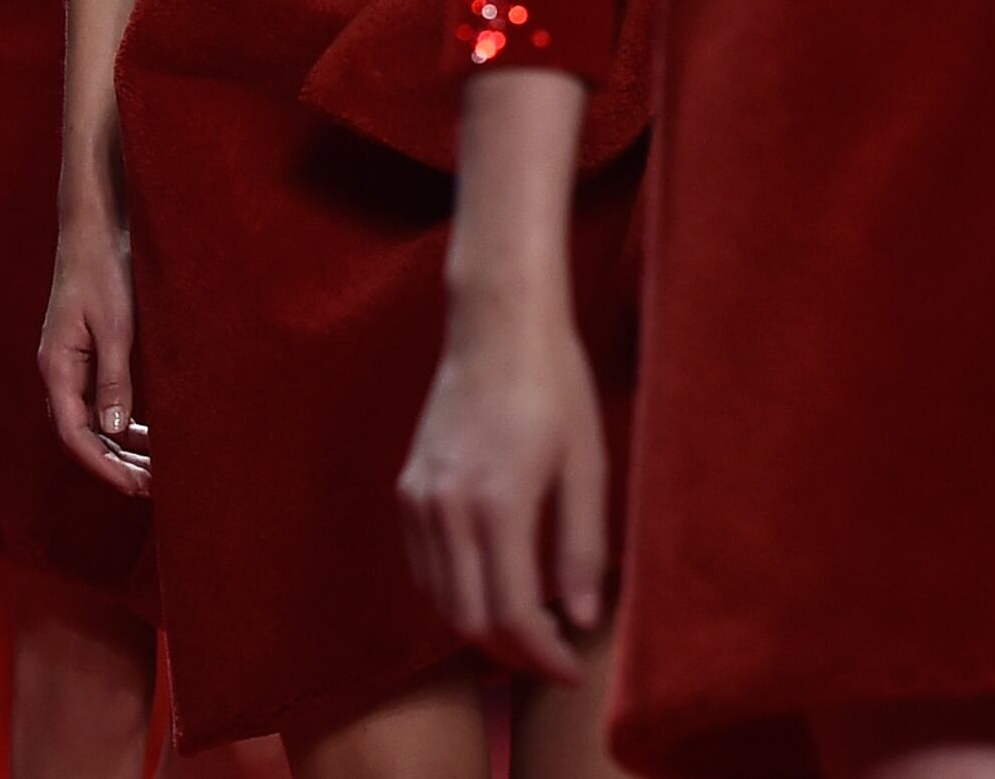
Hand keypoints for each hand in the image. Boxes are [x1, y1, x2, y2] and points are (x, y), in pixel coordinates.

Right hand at [38, 210, 147, 496]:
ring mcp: (70, 366)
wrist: (93, 230)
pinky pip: (99, 405)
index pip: (74, 435)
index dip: (105, 467)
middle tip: (154, 488)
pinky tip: (149, 436)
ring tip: (155, 469)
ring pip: (90, 425)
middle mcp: (58, 373)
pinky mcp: (85, 358)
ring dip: (119, 450)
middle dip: (114, 467)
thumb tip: (115, 431)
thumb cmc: (103, 271)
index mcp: (57, 367)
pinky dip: (122, 425)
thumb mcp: (116, 325)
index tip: (136, 487)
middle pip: (80, 437)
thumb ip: (114, 379)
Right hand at [397, 282, 607, 685]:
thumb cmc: (553, 386)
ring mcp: (420, 498)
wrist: (495, 324)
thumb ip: (583, 546)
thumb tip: (584, 618)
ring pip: (439, 600)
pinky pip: (423, 566)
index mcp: (499, 504)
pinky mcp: (408, 488)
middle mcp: (447, 508)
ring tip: (529, 626)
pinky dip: (454, 592)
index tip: (574, 670)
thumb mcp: (587, 465)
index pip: (514, 614)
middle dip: (513, 653)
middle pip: (469, 620)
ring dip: (482, 627)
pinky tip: (492, 583)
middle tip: (555, 655)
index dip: (544, 656)